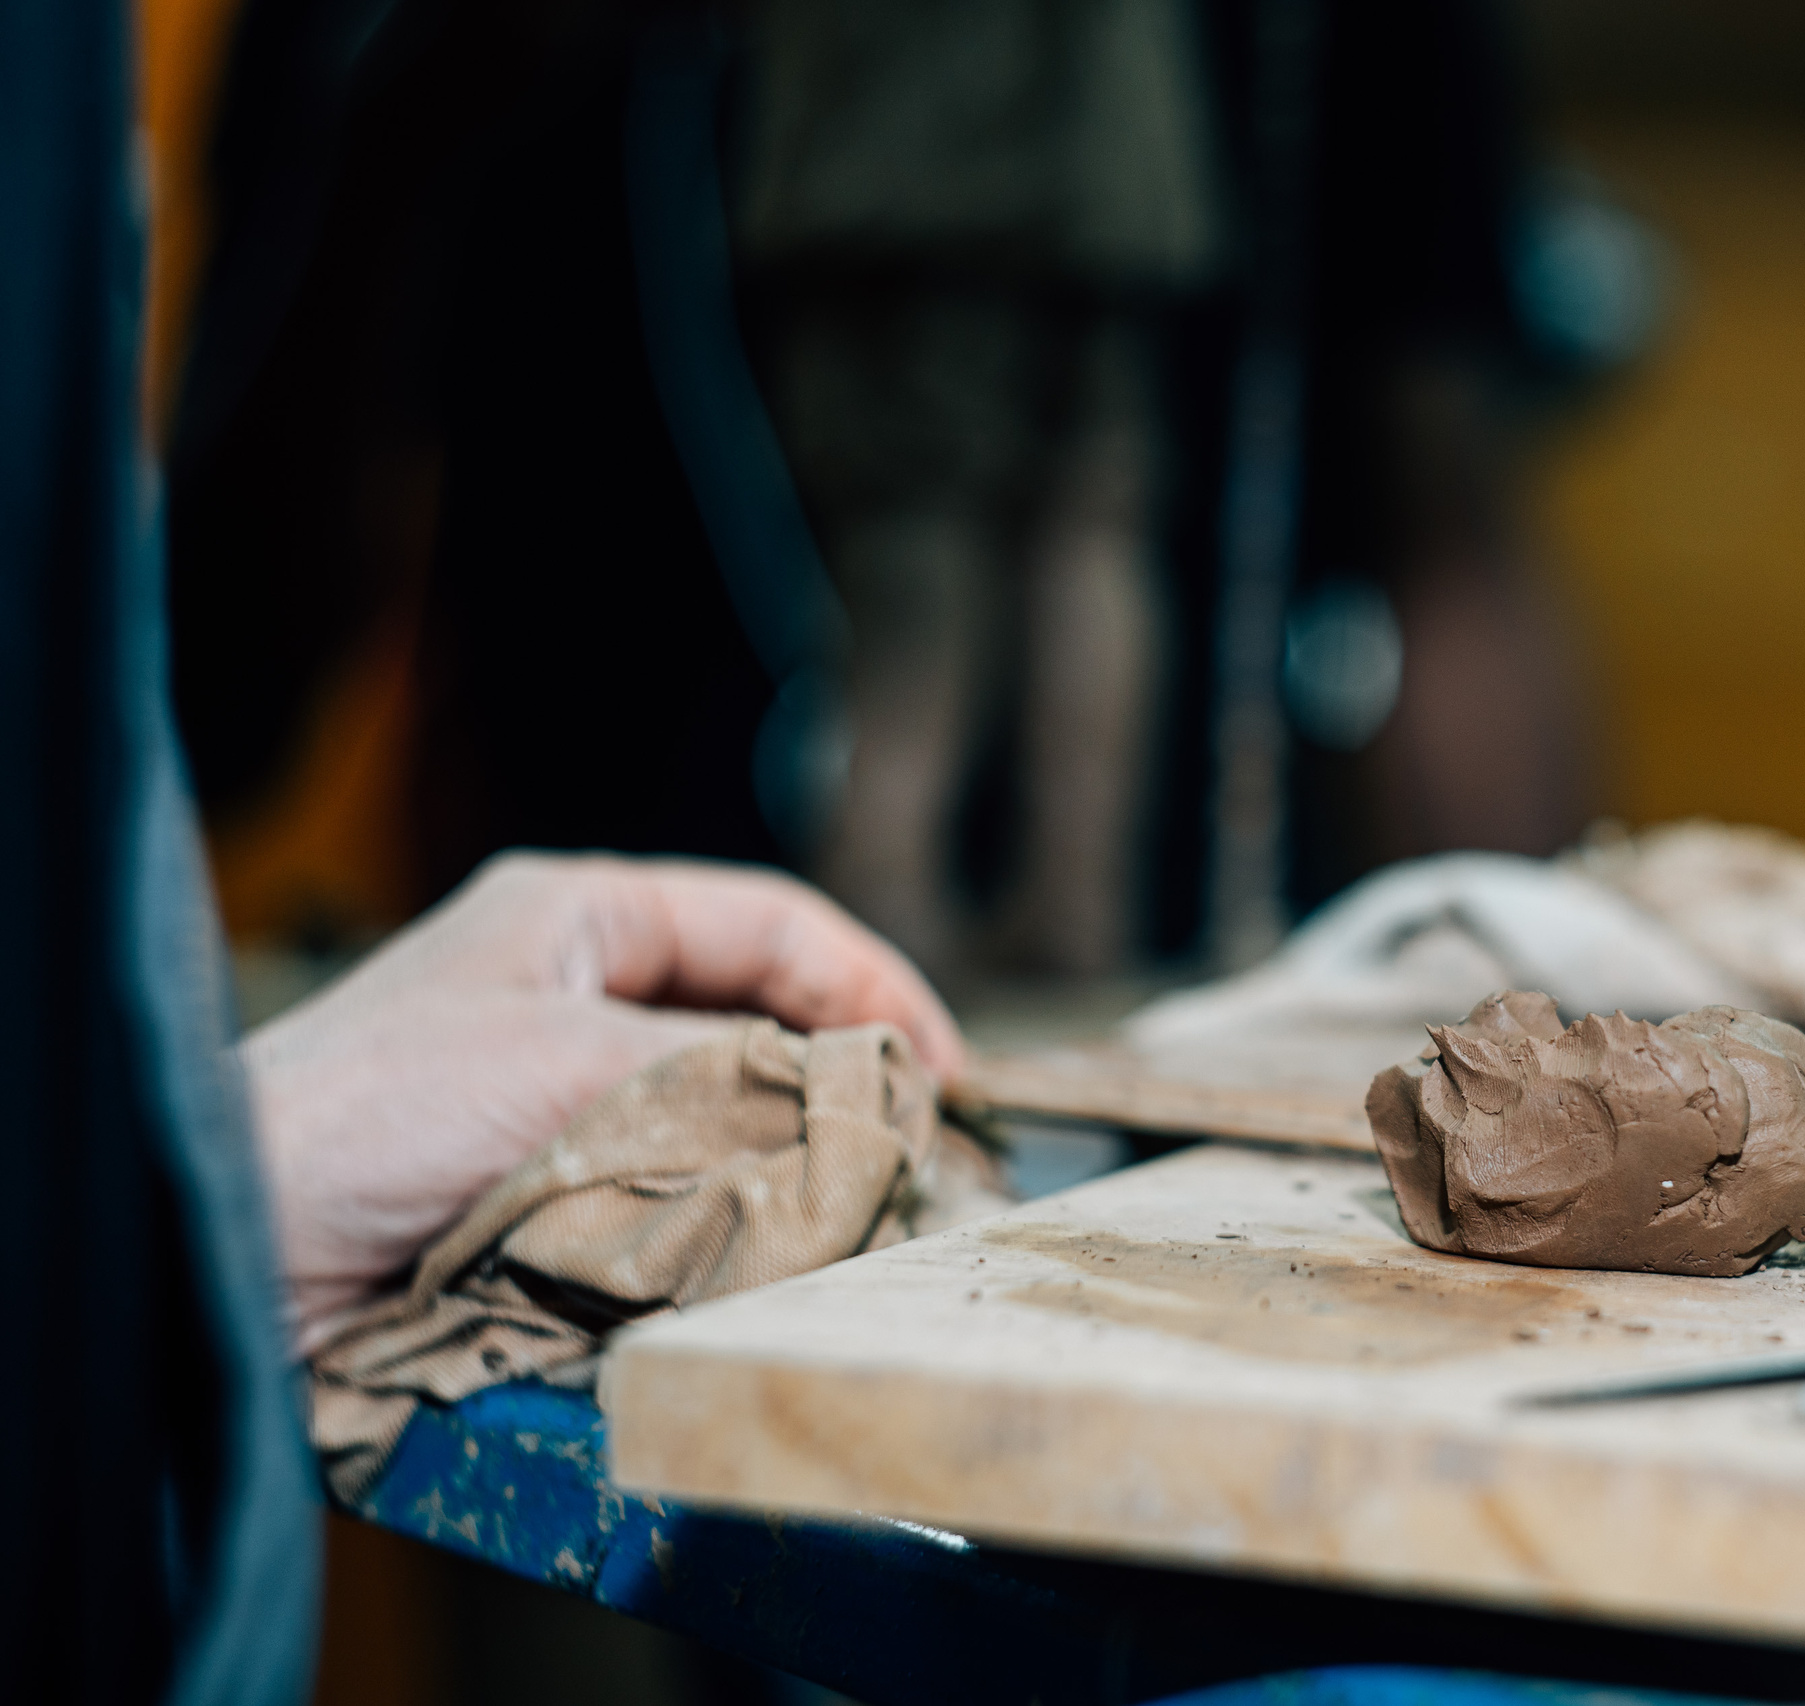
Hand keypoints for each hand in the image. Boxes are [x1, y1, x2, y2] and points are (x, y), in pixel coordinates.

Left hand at [241, 851, 963, 1353]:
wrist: (229, 1254)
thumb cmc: (371, 1116)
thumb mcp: (576, 1063)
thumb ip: (736, 1078)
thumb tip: (875, 1113)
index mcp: (580, 921)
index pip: (774, 927)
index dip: (874, 989)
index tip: (942, 1072)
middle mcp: (576, 1003)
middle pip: (760, 1027)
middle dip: (844, 1088)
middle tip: (921, 1155)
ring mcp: (560, 1109)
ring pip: (725, 1127)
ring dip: (789, 1173)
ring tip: (859, 1216)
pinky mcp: (543, 1208)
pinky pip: (673, 1209)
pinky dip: (726, 1237)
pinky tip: (764, 1266)